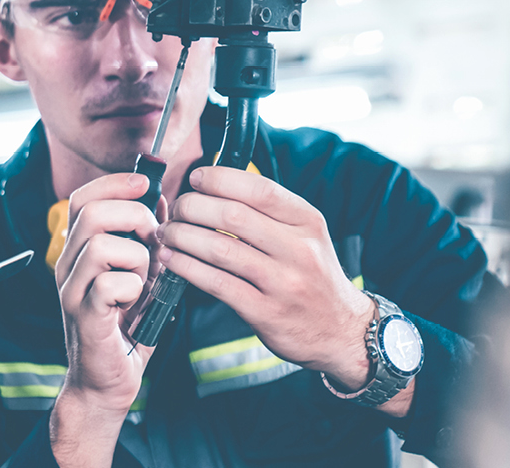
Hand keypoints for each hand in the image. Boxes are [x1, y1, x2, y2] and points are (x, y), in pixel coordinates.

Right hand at [48, 173, 159, 467]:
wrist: (106, 383)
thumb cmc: (125, 330)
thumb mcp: (141, 277)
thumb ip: (147, 242)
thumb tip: (162, 203)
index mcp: (78, 253)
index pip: (81, 199)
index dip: (113, 183)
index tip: (144, 184)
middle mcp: (67, 267)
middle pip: (91, 214)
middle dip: (134, 218)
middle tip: (154, 240)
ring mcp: (72, 292)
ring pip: (101, 246)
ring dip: (137, 258)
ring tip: (146, 279)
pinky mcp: (84, 317)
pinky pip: (110, 285)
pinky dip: (134, 289)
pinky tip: (138, 303)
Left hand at [159, 166, 374, 384]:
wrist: (341, 331)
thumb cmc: (313, 276)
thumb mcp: (307, 236)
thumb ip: (269, 212)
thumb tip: (216, 185)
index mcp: (307, 222)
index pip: (259, 189)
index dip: (220, 178)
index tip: (196, 178)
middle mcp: (299, 249)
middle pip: (233, 215)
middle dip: (193, 207)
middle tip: (176, 209)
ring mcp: (283, 283)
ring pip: (219, 248)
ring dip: (183, 236)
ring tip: (168, 233)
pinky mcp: (265, 312)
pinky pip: (216, 283)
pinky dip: (186, 267)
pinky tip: (172, 260)